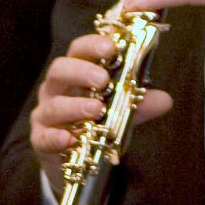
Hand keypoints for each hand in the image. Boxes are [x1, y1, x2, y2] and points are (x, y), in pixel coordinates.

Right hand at [29, 33, 174, 187]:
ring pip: (54, 104)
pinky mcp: (40, 140)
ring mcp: (45, 114)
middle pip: (60, 69)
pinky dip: (57, 137)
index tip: (112, 46)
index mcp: (75, 73)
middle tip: (103, 79)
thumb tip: (164, 100)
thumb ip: (137, 104)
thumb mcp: (120, 111)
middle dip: (81, 71)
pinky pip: (44, 137)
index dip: (94, 43)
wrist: (76, 162)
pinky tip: (70, 139)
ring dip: (76, 106)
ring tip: (97, 110)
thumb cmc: (96, 124)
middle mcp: (56, 89)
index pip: (80, 49)